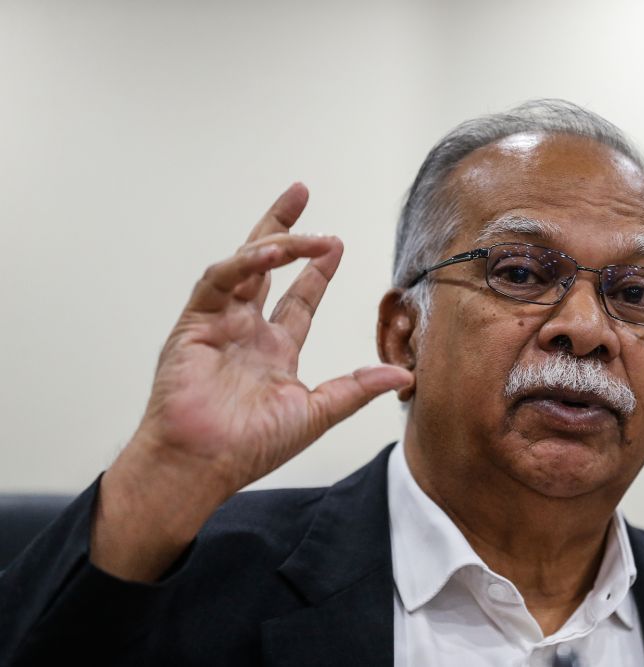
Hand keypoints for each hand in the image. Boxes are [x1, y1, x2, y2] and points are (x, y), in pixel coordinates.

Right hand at [135, 183, 411, 493]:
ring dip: (273, 240)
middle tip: (300, 191)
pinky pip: (218, 281)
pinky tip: (269, 253)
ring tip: (304, 226)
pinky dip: (243, 264)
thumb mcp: (317, 412)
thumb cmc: (250, 447)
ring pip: (244, 264)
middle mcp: (246, 331)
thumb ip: (357, 389)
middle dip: (283, 228)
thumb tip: (404, 375)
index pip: (299, 299)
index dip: (317, 271)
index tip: (336, 244)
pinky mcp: (193, 324)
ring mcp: (218, 324)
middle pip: (265, 265)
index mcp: (273, 350)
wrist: (202, 465)